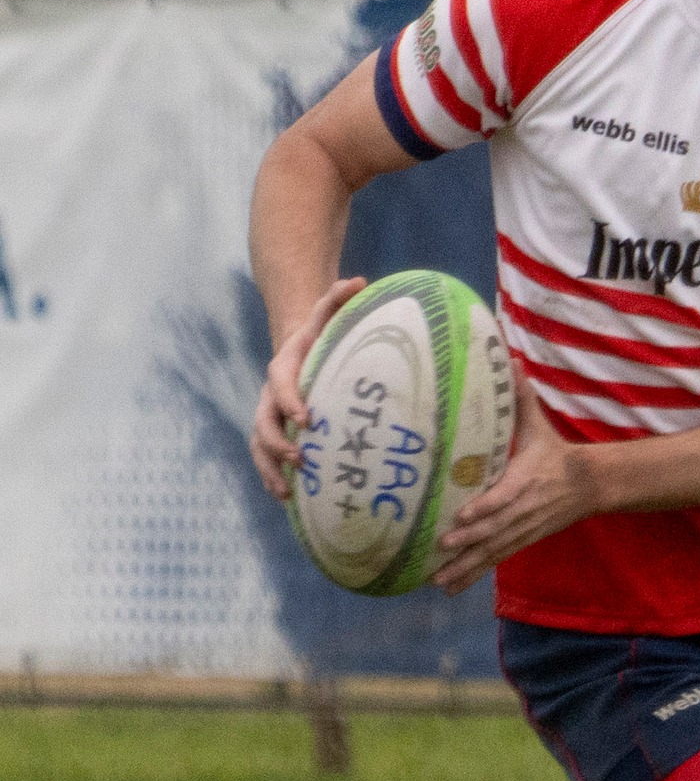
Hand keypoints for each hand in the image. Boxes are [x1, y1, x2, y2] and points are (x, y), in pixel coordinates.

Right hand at [248, 276, 366, 499]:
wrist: (300, 349)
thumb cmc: (320, 336)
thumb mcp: (326, 316)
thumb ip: (337, 298)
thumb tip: (359, 281)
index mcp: (284, 368)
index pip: (280, 385)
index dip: (290, 402)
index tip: (307, 420)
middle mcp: (270, 396)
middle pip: (263, 422)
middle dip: (278, 443)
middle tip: (301, 458)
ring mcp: (270, 418)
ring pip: (259, 446)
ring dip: (271, 468)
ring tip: (287, 490)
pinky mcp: (276, 435)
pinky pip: (267, 459)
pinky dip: (273, 478)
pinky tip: (288, 499)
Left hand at [434, 373, 599, 593]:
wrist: (588, 485)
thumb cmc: (554, 452)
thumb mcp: (539, 425)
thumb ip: (521, 397)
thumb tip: (509, 359)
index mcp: (526, 480)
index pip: (505, 497)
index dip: (484, 508)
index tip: (462, 517)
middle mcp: (523, 510)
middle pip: (495, 529)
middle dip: (469, 542)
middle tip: (442, 549)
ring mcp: (522, 529)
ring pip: (493, 551)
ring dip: (467, 567)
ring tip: (439, 580)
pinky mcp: (520, 541)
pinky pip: (495, 560)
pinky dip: (473, 575)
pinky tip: (451, 587)